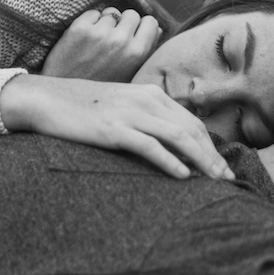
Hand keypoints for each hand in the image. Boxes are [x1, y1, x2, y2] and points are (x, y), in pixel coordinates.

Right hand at [0, 74, 233, 180]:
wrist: (47, 98)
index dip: (210, 144)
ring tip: (214, 180)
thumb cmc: (83, 107)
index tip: (222, 166)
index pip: (191, 121)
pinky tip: (182, 176)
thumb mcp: (121, 106)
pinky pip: (149, 146)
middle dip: (212, 155)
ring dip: (200, 160)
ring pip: (177, 136)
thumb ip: (145, 117)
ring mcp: (130, 113)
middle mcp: (145, 100)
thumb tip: (167, 142)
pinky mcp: (113, 129)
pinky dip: (169, 161)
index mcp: (150, 94)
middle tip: (226, 178)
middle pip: (190, 129)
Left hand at [42, 8, 161, 82]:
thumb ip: (146, 52)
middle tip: (112, 41)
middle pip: (131, 14)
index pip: (151, 22)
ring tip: (97, 44)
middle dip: (124, 24)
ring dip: (106, 24)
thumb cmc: (100, 88)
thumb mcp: (130, 76)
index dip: (141, 28)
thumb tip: (156, 28)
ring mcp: (99, 33)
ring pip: (111, 12)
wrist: (64, 99)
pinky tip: (84, 41)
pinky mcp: (79, 28)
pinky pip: (93, 13)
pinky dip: (90, 23)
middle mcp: (121, 41)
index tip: (131, 37)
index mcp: (138, 54)